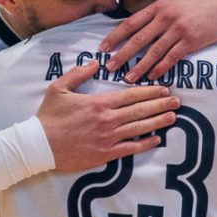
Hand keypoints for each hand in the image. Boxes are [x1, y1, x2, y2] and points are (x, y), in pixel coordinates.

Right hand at [39, 62, 179, 170]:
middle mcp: (108, 120)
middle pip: (140, 111)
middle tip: (177, 101)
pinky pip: (130, 148)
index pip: (131, 95)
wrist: (39, 146)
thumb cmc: (48, 117)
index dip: (150, 91)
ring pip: (139, 129)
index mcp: (99, 103)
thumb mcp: (59, 88)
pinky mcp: (105, 154)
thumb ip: (78, 74)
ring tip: (173, 117)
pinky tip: (157, 139)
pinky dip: (145, 144)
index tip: (164, 88)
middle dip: (161, 105)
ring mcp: (108, 138)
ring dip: (158, 122)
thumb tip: (94, 62)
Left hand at [100, 0, 216, 81]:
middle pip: (139, 40)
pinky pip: (172, 58)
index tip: (103, 47)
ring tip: (128, 78)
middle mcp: (166, 18)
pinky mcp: (190, 42)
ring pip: (154, 52)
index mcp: (159, 6)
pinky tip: (151, 76)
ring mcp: (178, 31)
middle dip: (122, 55)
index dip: (115, 36)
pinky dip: (160, 68)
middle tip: (109, 67)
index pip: (131, 23)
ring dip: (139, 67)